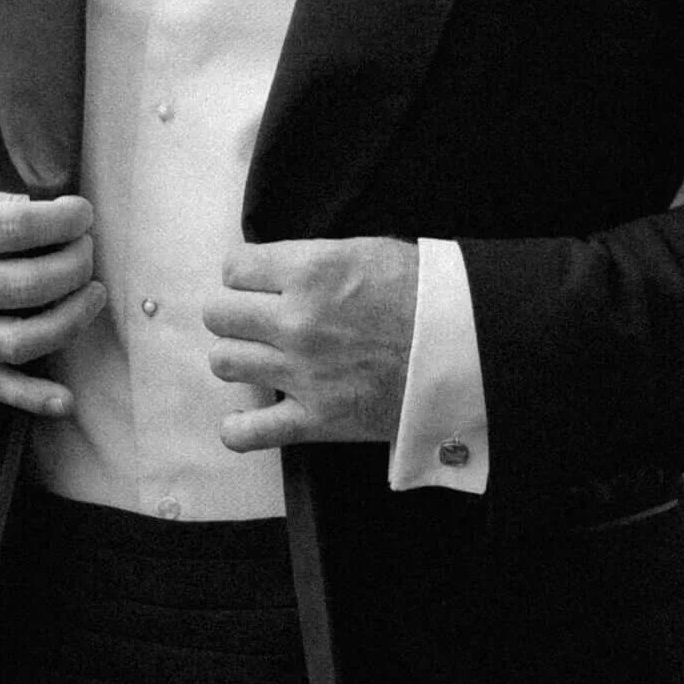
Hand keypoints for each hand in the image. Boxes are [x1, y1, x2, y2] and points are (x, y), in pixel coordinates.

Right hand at [0, 178, 105, 413]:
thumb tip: (53, 219)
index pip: (15, 229)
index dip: (63, 221)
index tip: (82, 214)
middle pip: (26, 286)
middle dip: (74, 266)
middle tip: (85, 250)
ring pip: (20, 341)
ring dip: (71, 320)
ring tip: (92, 294)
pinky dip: (32, 398)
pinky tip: (66, 399)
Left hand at [204, 236, 418, 454]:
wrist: (465, 348)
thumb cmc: (422, 293)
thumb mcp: (363, 251)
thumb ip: (309, 261)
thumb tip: (268, 271)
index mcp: (310, 271)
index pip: (234, 268)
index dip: (244, 274)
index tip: (257, 282)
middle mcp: (296, 321)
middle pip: (218, 315)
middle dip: (235, 313)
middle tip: (258, 318)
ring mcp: (301, 373)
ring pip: (223, 363)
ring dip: (239, 358)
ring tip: (264, 357)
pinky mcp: (314, 420)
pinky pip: (246, 433)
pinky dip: (240, 428)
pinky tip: (252, 414)